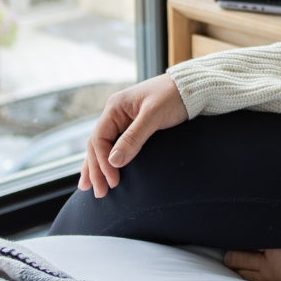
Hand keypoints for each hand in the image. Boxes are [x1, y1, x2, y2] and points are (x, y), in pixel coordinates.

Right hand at [78, 74, 188, 197]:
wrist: (192, 87)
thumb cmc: (174, 96)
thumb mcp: (154, 115)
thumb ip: (134, 137)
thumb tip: (114, 161)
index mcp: (115, 107)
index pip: (99, 139)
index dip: (103, 163)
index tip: (113, 181)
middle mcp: (115, 113)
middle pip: (97, 145)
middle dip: (96, 169)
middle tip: (99, 193)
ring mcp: (122, 119)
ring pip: (102, 146)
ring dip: (96, 166)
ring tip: (89, 187)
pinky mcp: (132, 125)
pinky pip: (114, 145)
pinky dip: (107, 159)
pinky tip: (104, 171)